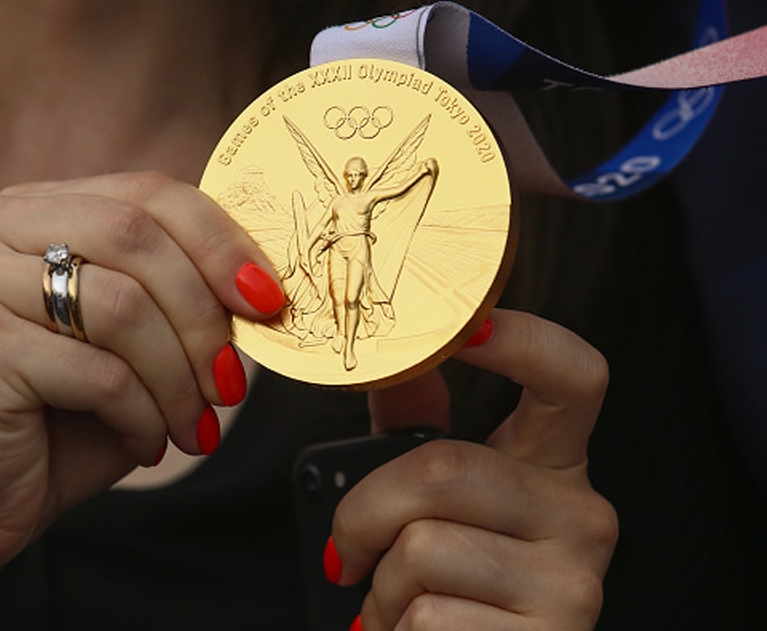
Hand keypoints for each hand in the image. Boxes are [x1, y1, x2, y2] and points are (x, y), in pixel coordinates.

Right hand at [0, 172, 283, 622]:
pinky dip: (143, 413)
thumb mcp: (122, 345)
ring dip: (178, 376)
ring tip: (190, 424)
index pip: (144, 193)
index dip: (219, 242)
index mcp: (20, 208)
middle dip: (203, 315)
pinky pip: (100, 369)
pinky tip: (145, 441)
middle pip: (136, 233)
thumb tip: (260, 283)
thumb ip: (172, 297)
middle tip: (229, 381)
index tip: (267, 300)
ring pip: (123, 304)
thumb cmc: (49, 426)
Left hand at [330, 309, 617, 629]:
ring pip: (422, 547)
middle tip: (347, 549)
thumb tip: (393, 363)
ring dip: (378, 586)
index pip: (573, 376)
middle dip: (363, 515)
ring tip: (393, 603)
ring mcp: (574, 580)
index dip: (524, 338)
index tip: (468, 324)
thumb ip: (415, 432)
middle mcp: (580, 513)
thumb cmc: (449, 584)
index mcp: (552, 463)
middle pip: (443, 469)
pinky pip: (428, 616)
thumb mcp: (436, 501)